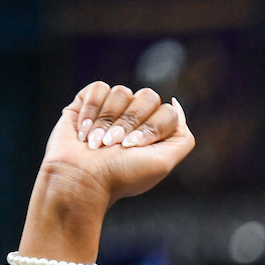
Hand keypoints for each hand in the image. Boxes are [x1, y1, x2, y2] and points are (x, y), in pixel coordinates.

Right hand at [38, 82, 194, 208]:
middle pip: (148, 96)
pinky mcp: (89, 101)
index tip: (135, 147)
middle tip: (117, 145)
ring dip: (109, 120)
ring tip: (100, 143)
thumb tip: (175, 103)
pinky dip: (92, 110)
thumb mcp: (164, 162)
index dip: (152, 128)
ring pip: (122, 91)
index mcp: (157, 133)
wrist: (83, 177)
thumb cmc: (123, 174)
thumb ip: (182, 137)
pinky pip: (99, 88)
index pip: (168, 112)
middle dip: (131, 123)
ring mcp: (114, 108)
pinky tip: (86, 132)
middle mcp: (138, 118)